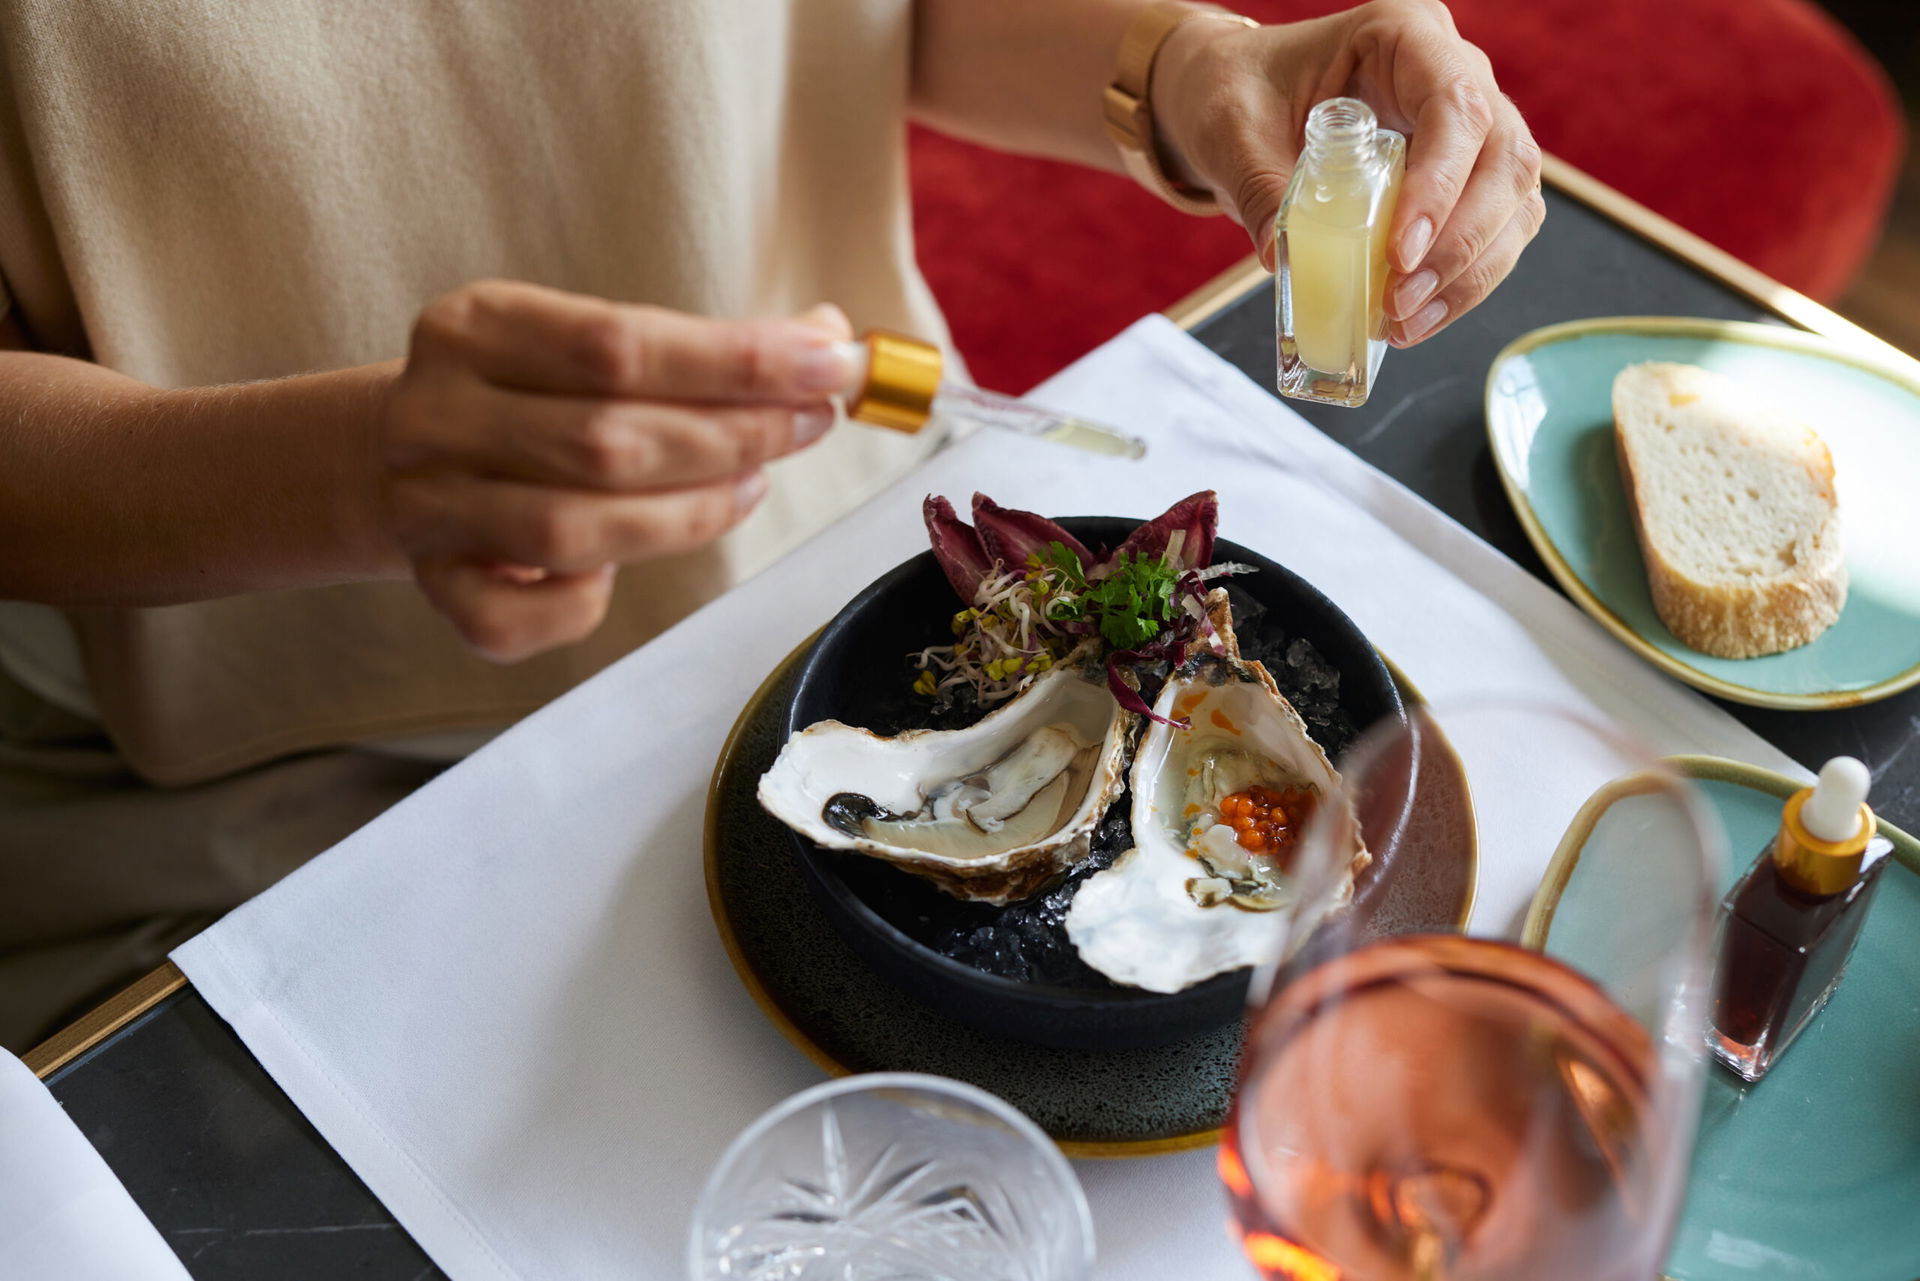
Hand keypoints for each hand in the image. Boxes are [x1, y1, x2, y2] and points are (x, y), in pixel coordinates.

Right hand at [378, 281, 852, 660]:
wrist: (398, 459)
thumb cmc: (531, 398)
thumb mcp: (596, 345)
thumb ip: (701, 349)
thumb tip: (825, 341)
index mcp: (471, 328)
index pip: (617, 343)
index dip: (736, 360)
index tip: (827, 361)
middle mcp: (433, 416)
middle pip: (605, 440)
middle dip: (732, 436)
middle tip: (808, 424)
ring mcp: (427, 510)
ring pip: (572, 532)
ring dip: (688, 515)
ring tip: (754, 485)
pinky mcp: (438, 592)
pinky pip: (525, 617)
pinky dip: (590, 601)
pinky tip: (633, 562)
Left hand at [1151, 0, 1543, 346]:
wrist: (1241, 102)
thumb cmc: (1239, 94)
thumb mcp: (1233, 132)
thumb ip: (1260, 188)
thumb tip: (1282, 260)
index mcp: (1404, 34)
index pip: (1456, 107)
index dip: (1440, 185)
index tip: (1399, 253)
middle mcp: (1454, 72)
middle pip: (1504, 159)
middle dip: (1461, 243)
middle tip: (1401, 302)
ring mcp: (1472, 126)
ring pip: (1513, 201)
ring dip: (1469, 273)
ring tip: (1406, 321)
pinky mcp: (1468, 177)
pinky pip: (1494, 232)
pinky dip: (1462, 282)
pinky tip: (1415, 318)